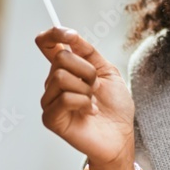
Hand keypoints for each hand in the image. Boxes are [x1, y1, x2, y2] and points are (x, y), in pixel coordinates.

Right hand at [35, 27, 135, 169]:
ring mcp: (50, 101)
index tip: (69, 35)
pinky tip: (90, 113)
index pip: (47, 44)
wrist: (121, 135)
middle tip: (96, 86)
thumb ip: (88, 52)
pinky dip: (84, 103)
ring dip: (86, 88)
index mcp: (66, 69)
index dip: (53, 34)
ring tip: (93, 101)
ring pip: (61, 76)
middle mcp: (53, 83)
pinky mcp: (51, 118)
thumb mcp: (107, 71)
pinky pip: (65, 98)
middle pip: (60, 58)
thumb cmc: (115, 106)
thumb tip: (69, 36)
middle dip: (86, 69)